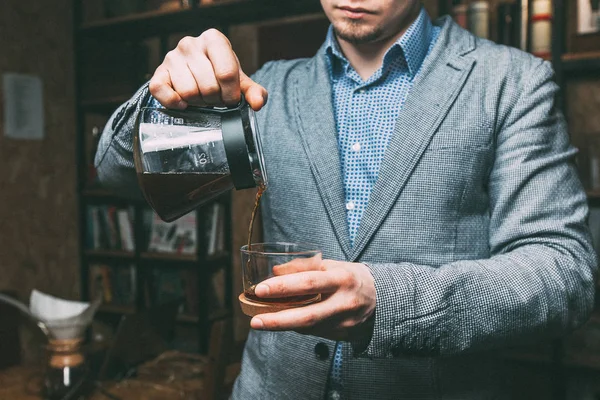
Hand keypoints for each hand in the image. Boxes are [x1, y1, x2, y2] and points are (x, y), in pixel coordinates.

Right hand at [149, 28, 267, 109]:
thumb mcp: (239, 80)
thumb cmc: (219, 73)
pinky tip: (184, 102)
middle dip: (215, 99)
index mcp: (214, 39)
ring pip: (188, 92)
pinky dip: (174, 103)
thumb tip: (258, 103)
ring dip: (198, 102)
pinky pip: (161, 92)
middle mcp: (190, 43)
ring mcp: (172, 57)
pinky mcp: (158, 72)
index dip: (231, 94)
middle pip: (208, 86)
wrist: (196, 72)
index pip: (227, 73)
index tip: (230, 99)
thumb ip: (254, 91)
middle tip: (215, 98)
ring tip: (201, 97)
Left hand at [250, 258, 376, 341]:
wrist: (384, 300)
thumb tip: (275, 272)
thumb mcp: (332, 265)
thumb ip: (304, 268)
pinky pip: (314, 332)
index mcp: (342, 279)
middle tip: (255, 321)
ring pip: (309, 328)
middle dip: (278, 320)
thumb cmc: (352, 278)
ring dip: (283, 326)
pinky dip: (297, 327)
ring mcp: (344, 322)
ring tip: (261, 321)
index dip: (283, 287)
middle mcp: (344, 302)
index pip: (308, 283)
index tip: (261, 289)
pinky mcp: (342, 336)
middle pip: (307, 316)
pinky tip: (285, 322)